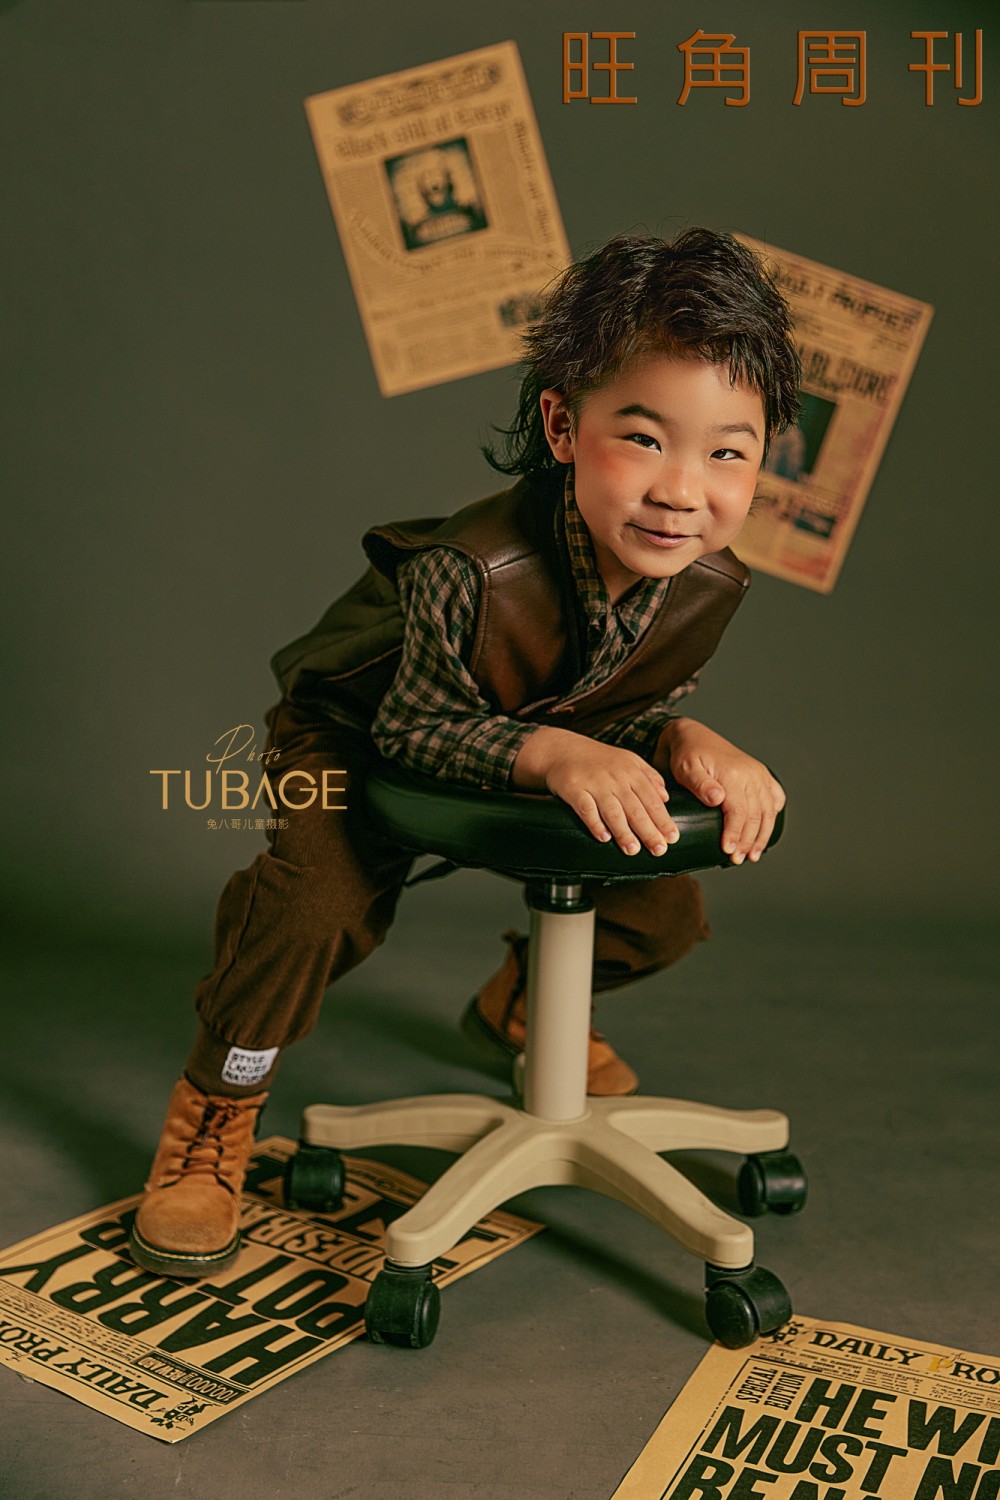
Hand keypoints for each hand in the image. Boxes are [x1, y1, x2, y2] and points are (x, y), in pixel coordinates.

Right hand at [512, 727, 678, 855]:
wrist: (563, 749)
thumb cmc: (599, 760)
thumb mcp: (628, 760)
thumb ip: (649, 777)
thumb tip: (665, 798)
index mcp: (631, 772)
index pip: (651, 799)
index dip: (663, 819)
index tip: (672, 837)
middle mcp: (615, 777)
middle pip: (635, 808)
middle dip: (648, 831)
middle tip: (659, 850)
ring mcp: (594, 783)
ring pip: (612, 811)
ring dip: (624, 832)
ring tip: (633, 850)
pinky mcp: (574, 788)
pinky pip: (586, 808)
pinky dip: (595, 823)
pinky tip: (603, 838)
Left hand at [656, 719, 784, 864]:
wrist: (694, 736)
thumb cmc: (687, 754)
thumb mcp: (686, 768)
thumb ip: (700, 784)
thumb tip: (718, 799)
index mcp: (734, 774)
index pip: (739, 812)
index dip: (736, 834)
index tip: (728, 852)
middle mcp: (752, 774)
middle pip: (756, 815)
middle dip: (748, 841)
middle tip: (738, 859)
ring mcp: (759, 775)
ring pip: (768, 811)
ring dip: (762, 835)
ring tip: (753, 855)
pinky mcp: (761, 775)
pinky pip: (775, 797)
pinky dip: (773, 815)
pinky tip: (766, 829)